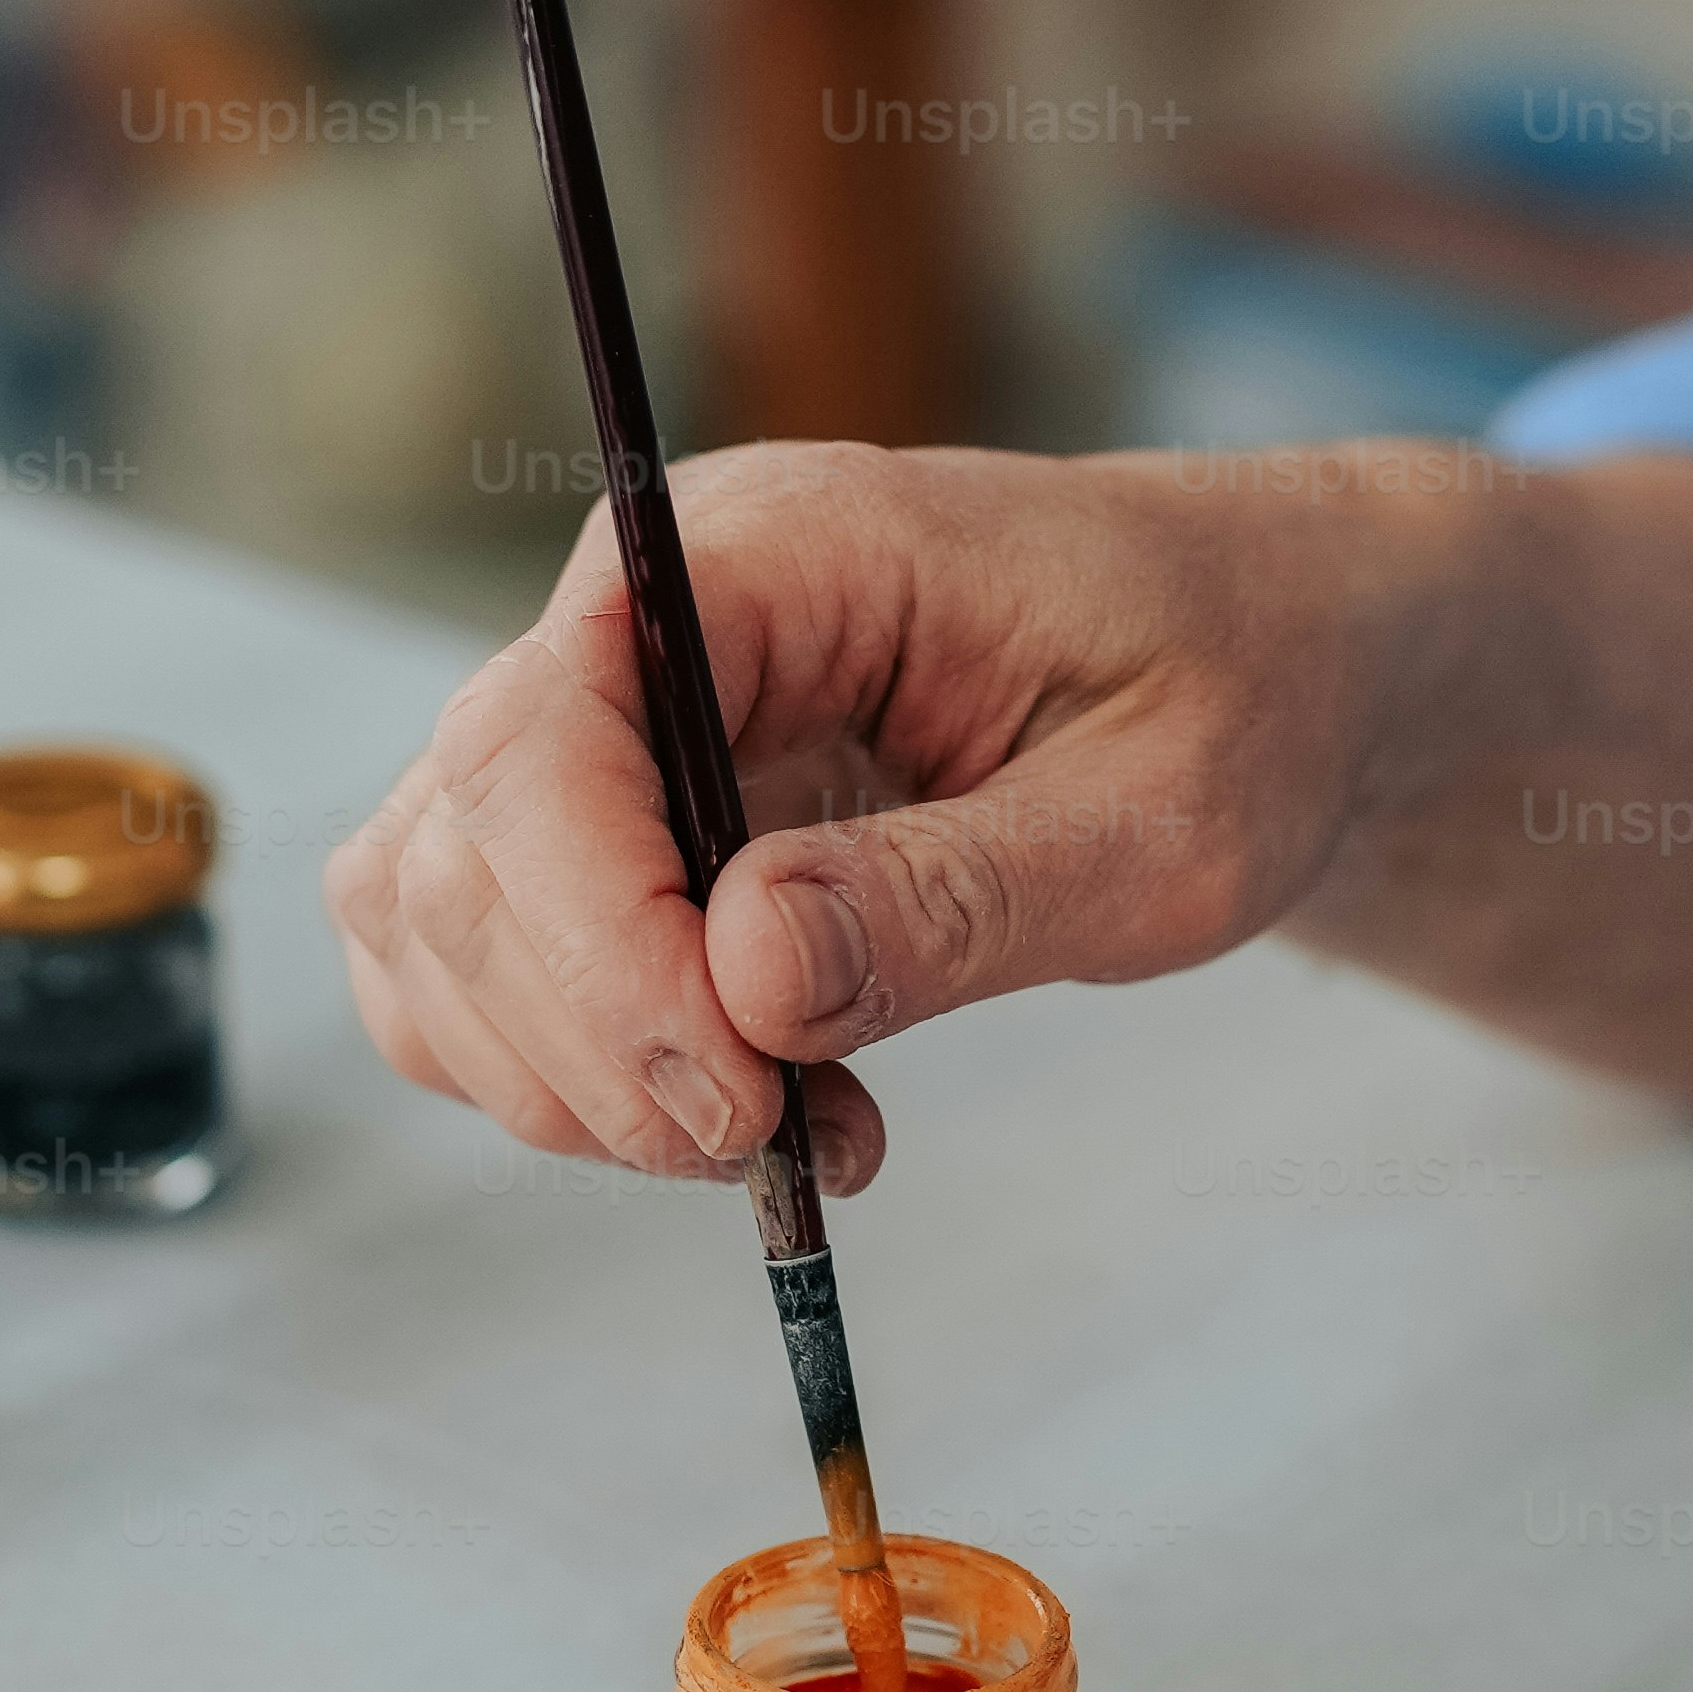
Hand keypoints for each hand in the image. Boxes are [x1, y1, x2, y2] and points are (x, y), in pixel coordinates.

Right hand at [327, 441, 1405, 1190]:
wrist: (1264, 665)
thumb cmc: (1238, 695)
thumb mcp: (1165, 815)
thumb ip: (960, 895)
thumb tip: (748, 978)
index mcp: (768, 548)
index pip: (545, 734)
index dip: (599, 943)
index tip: (740, 1093)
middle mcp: (638, 615)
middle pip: (455, 848)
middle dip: (593, 1046)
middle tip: (783, 1143)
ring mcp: (602, 721)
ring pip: (429, 922)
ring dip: (575, 1083)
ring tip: (792, 1133)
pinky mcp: (604, 826)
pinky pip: (473, 968)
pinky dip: (574, 1082)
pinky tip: (750, 1111)